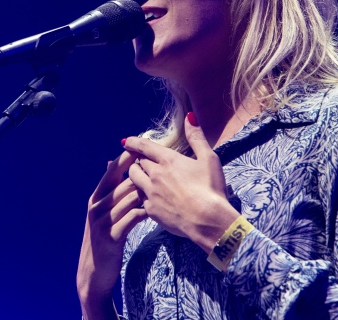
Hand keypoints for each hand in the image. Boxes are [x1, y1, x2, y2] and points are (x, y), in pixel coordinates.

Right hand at [77, 149, 148, 314]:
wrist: (93, 272)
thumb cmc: (103, 239)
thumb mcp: (101, 213)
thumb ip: (108, 190)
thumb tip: (111, 162)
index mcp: (95, 198)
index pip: (112, 172)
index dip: (127, 159)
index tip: (143, 147)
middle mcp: (97, 207)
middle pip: (123, 183)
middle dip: (143, 175)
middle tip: (163, 167)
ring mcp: (103, 221)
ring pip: (130, 199)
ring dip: (148, 193)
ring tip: (166, 188)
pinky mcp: (112, 236)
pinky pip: (133, 218)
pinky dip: (146, 212)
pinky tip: (158, 210)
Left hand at [125, 113, 239, 252]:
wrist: (209, 221)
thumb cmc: (211, 188)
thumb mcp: (209, 159)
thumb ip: (196, 137)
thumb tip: (189, 116)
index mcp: (168, 160)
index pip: (144, 147)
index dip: (133, 142)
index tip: (126, 141)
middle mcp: (155, 175)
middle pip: (137, 163)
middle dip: (137, 160)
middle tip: (140, 160)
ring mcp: (151, 193)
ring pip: (134, 179)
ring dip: (136, 175)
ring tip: (142, 176)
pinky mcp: (151, 210)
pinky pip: (140, 198)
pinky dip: (142, 195)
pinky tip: (149, 197)